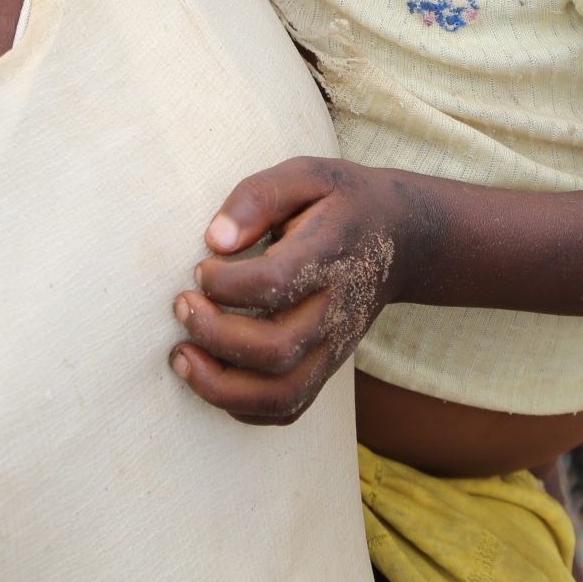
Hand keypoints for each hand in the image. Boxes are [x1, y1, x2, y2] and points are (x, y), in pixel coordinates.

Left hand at [170, 158, 413, 425]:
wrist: (401, 237)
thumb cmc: (339, 201)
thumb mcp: (305, 173)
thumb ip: (258, 197)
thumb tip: (214, 239)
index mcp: (330, 254)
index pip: (277, 283)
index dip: (226, 283)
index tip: (200, 267)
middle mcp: (336, 310)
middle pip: (276, 349)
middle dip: (215, 334)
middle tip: (181, 304)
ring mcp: (335, 346)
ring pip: (282, 394)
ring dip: (221, 386)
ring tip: (181, 356)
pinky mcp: (327, 367)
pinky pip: (287, 408)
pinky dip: (243, 407)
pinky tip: (210, 376)